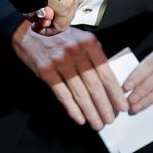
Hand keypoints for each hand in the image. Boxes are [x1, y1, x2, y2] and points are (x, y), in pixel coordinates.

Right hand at [12, 20, 126, 128]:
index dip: (115, 93)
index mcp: (89, 43)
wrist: (30, 28)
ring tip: (97, 123)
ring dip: (90, 111)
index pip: (106, 73)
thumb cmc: (59, 35)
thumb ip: (93, 57)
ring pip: (80, 93)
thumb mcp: (81, 38)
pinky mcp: (46, 71)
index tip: (121, 106)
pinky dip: (72, 109)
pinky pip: (62, 94)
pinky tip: (80, 119)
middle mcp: (76, 52)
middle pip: (94, 85)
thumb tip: (107, 84)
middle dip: (104, 106)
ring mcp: (60, 62)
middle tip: (110, 120)